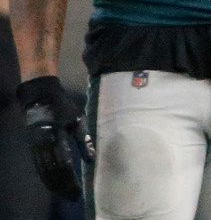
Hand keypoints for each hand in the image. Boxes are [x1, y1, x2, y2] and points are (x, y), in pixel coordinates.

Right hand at [16, 76, 94, 199]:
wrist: (39, 97)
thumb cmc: (62, 107)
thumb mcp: (76, 119)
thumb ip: (84, 140)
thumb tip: (92, 159)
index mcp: (55, 137)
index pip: (64, 165)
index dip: (71, 180)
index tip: (79, 190)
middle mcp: (42, 145)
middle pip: (53, 172)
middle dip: (64, 186)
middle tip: (74, 197)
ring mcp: (36, 147)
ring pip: (44, 172)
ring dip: (55, 185)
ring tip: (66, 194)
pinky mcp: (33, 147)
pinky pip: (40, 167)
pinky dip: (47, 178)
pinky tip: (54, 184)